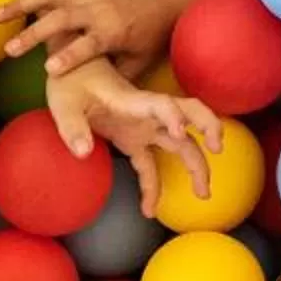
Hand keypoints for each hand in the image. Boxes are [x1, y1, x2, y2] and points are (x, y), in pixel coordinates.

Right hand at [0, 0, 184, 78]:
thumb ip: (115, 77)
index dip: (70, 57)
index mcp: (114, 30)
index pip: (89, 45)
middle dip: (34, 33)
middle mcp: (101, 6)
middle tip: (9, 50)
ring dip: (21, 3)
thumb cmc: (151, 34)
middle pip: (62, 19)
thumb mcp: (140, 61)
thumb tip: (94, 101)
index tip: (48, 69)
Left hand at [42, 60, 222, 218]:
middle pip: (189, 115)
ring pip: (181, 142)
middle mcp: (146, 113)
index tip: (182, 133)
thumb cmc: (69, 81)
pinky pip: (150, 165)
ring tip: (203, 194)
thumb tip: (83, 152)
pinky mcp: (132, 139)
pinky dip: (153, 186)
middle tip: (217, 149)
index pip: (162, 104)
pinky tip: (148, 210)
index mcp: (132, 100)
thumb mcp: (63, 103)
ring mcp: (142, 127)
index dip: (175, 116)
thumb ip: (72, 127)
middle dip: (208, 128)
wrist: (72, 71)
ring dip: (196, 164)